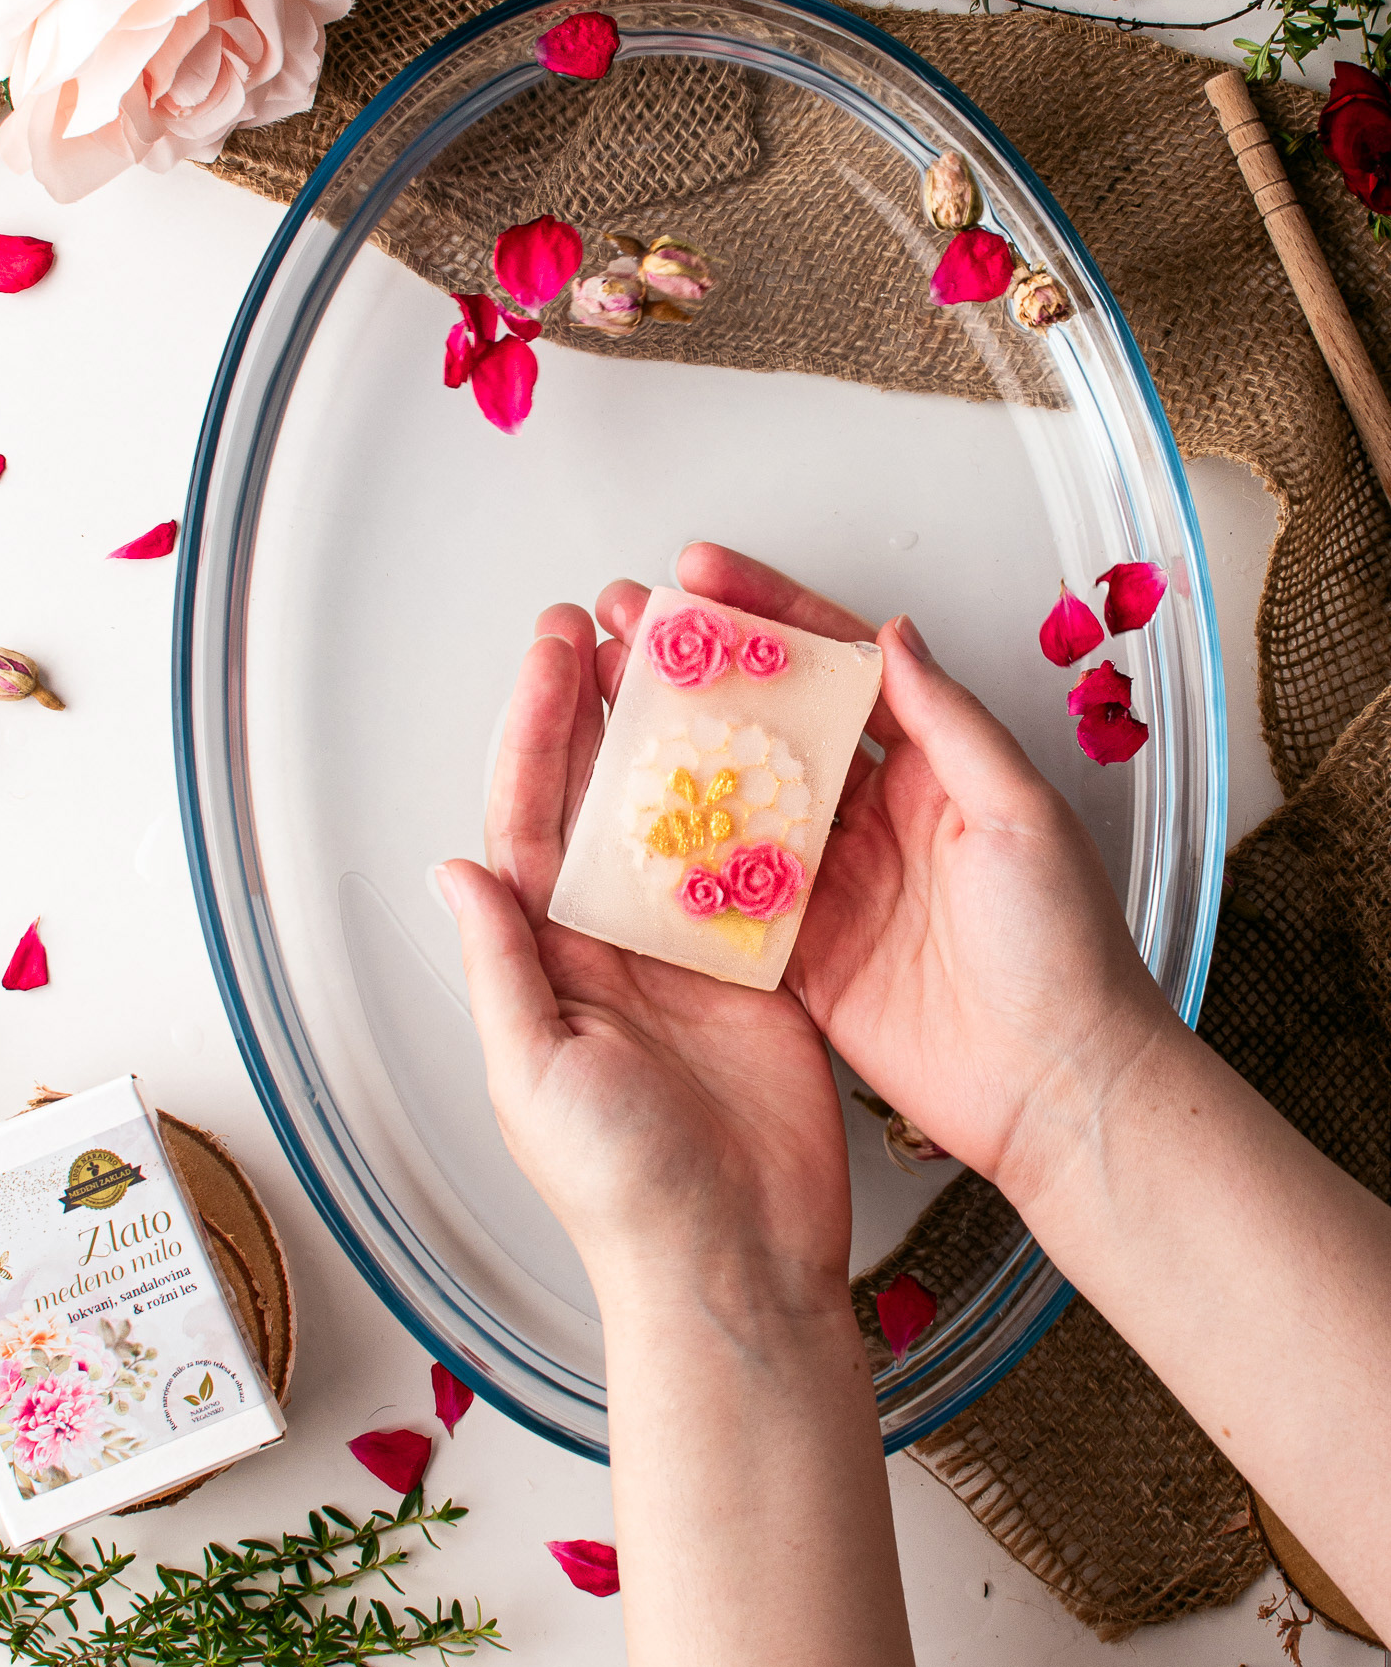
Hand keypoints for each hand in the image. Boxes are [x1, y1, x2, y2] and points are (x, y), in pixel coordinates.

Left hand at [439, 602, 850, 1304]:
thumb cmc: (621, 1193)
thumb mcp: (535, 1077)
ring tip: (689, 659)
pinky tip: (765, 746)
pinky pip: (754, 872)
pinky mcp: (760, 974)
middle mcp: (608, 947)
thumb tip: (457, 868)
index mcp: (545, 961)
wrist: (732, 1267)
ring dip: (680, 740)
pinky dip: (760, 807)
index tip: (555, 652)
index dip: (537, 730)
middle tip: (618, 623)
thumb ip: (501, 967)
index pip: (529, 822)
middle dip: (603, 708)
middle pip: (600, 802)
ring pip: (678, 820)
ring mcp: (687, 956)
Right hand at [598, 546, 1183, 1207]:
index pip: (834, 665)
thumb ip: (949, 722)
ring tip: (601, 703)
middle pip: (766, 723)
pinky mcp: (800, 954)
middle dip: (694, 670)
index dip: (767, 615)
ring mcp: (827, 882)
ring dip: (670, 755)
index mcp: (928, 764)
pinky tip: (620, 828)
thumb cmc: (1066, 948)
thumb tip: (892, 633)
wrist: (1059, 1089)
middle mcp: (869, 814)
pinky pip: (723, 899)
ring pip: (732, 801)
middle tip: (625, 626)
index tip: (702, 577)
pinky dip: (674, 865)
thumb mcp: (1020, 813)